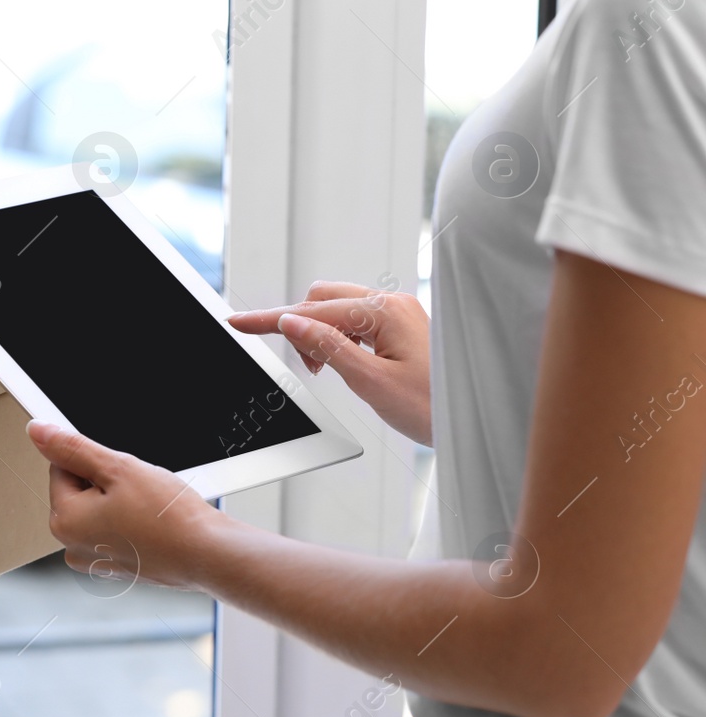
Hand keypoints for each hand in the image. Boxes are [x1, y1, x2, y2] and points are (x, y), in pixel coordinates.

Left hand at [26, 421, 227, 591]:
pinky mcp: (116, 567)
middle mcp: (72, 546)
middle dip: (106, 483)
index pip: (61, 469)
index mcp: (63, 521)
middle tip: (137, 490)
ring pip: (98, 510)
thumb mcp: (117, 468)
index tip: (119, 469)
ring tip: (147, 508)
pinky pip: (114, 531)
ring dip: (118, 501)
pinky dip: (129, 522)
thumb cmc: (168, 518)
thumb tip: (38, 431)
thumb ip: (72, 448)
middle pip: (79, 491)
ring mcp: (94, 560)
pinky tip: (151, 523)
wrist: (207, 554)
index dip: (94, 461)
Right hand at [227, 281, 431, 444]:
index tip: (240, 322)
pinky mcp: (402, 326)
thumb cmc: (434, 405)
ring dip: (321, 333)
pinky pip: (357, 320)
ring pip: (339, 309)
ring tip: (327, 370)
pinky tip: (343, 362)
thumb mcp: (370, 382)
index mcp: (384, 312)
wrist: (476, 417)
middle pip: (323, 298)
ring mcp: (399, 312)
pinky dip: (340, 337)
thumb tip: (293, 322)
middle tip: (306, 366)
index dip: (272, 319)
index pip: (313, 310)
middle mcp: (392, 303)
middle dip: (301, 325)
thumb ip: (328, 347)